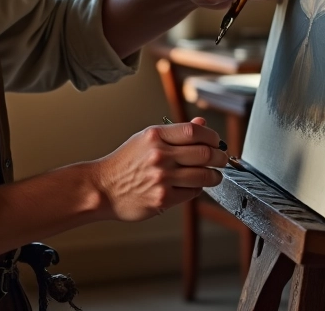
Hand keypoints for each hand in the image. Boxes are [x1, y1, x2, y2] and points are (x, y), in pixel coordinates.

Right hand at [91, 117, 226, 220]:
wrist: (103, 188)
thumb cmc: (124, 163)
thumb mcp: (145, 139)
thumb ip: (175, 133)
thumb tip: (202, 124)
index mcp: (155, 136)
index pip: (194, 131)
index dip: (212, 136)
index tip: (216, 141)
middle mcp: (159, 155)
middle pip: (204, 154)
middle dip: (220, 157)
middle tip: (222, 159)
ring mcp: (161, 178)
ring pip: (203, 175)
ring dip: (214, 176)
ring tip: (213, 175)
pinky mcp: (163, 199)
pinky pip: (192, 192)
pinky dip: (197, 189)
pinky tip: (192, 186)